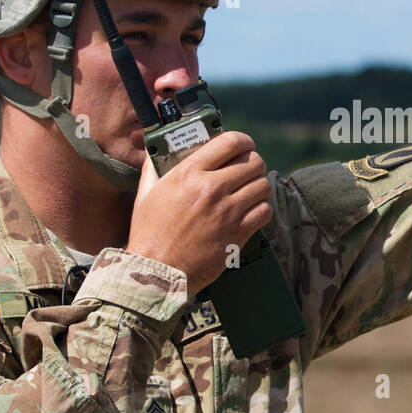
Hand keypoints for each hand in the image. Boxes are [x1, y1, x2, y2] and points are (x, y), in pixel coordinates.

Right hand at [126, 131, 273, 299]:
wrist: (158, 272)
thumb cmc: (150, 233)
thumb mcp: (146, 193)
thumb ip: (154, 168)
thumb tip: (156, 150)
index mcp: (189, 173)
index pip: (230, 141)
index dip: (243, 140)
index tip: (245, 145)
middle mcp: (211, 188)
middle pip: (253, 161)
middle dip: (253, 163)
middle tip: (248, 171)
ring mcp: (227, 211)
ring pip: (263, 185)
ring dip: (259, 186)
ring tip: (251, 190)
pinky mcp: (238, 233)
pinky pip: (265, 211)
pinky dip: (262, 208)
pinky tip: (252, 210)